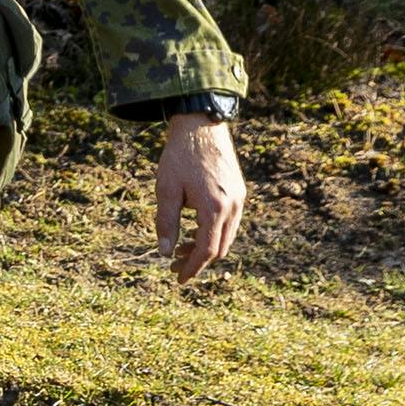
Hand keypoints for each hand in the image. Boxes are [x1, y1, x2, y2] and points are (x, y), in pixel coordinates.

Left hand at [154, 113, 246, 281]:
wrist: (201, 127)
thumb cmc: (179, 157)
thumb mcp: (166, 190)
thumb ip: (166, 223)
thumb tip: (164, 252)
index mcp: (214, 208)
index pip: (207, 251)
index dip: (192, 268)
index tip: (179, 278)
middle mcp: (232, 206)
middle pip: (219, 248)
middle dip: (198, 260)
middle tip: (174, 263)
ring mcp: (239, 199)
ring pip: (227, 236)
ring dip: (206, 247)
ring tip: (181, 247)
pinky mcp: (239, 192)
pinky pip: (230, 222)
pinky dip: (214, 232)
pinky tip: (194, 230)